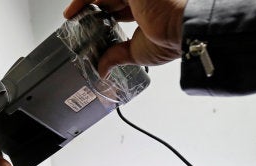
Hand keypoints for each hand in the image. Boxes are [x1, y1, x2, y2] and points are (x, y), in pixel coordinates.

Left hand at [63, 0, 186, 76]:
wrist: (183, 30)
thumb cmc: (173, 39)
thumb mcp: (138, 52)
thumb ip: (118, 56)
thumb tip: (103, 69)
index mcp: (148, 10)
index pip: (122, 8)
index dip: (105, 16)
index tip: (92, 27)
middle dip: (93, 9)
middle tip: (79, 22)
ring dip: (86, 3)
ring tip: (72, 16)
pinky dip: (84, 0)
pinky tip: (73, 11)